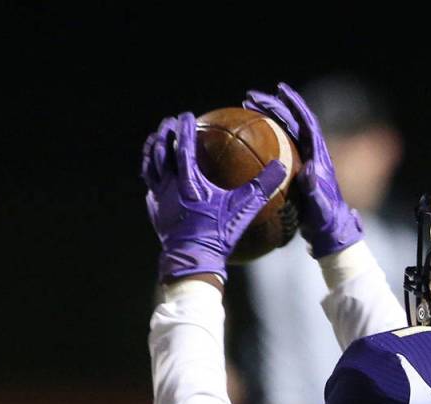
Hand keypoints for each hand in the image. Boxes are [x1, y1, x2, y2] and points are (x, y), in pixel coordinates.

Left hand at [141, 113, 286, 282]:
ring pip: (150, 167)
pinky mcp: (155, 212)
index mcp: (188, 181)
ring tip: (156, 140)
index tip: (187, 115)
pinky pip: (150, 187)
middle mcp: (169, 186)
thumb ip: (262, 187)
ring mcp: (159, 199)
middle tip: (168, 123)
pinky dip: (151, 175)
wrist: (192, 260)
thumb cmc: (217, 234)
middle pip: (161, 152)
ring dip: (153, 151)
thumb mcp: (243, 210)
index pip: (183, 147)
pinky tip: (156, 176)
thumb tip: (280, 166)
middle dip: (164, 134)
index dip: (184, 128)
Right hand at [243, 83, 362, 257]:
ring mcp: (303, 164)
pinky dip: (263, 142)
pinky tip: (246, 142)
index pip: (308, 123)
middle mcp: (312, 156)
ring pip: (284, 135)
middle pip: (292, 123)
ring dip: (267, 120)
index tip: (280, 89)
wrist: (330, 234)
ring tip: (247, 110)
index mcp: (320, 158)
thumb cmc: (327, 222)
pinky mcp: (294, 174)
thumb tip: (307, 169)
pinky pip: (277, 151)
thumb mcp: (321, 207)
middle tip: (250, 97)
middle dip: (274, 107)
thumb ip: (315, 190)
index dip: (295, 105)